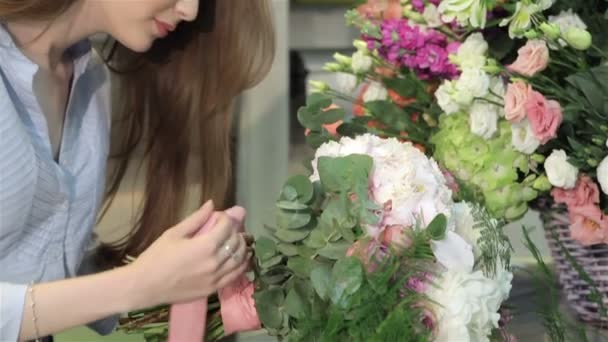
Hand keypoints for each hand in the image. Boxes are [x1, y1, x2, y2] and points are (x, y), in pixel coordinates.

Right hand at [129, 201, 252, 306]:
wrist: (144, 286)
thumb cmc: (156, 257)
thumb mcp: (173, 233)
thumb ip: (196, 219)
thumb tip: (211, 204)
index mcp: (205, 245)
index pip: (226, 226)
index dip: (224, 218)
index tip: (218, 217)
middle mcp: (215, 262)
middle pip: (236, 241)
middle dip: (234, 231)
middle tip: (226, 228)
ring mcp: (216, 277)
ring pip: (240, 258)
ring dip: (241, 246)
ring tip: (235, 240)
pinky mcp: (214, 289)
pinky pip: (236, 275)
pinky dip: (242, 264)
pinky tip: (241, 257)